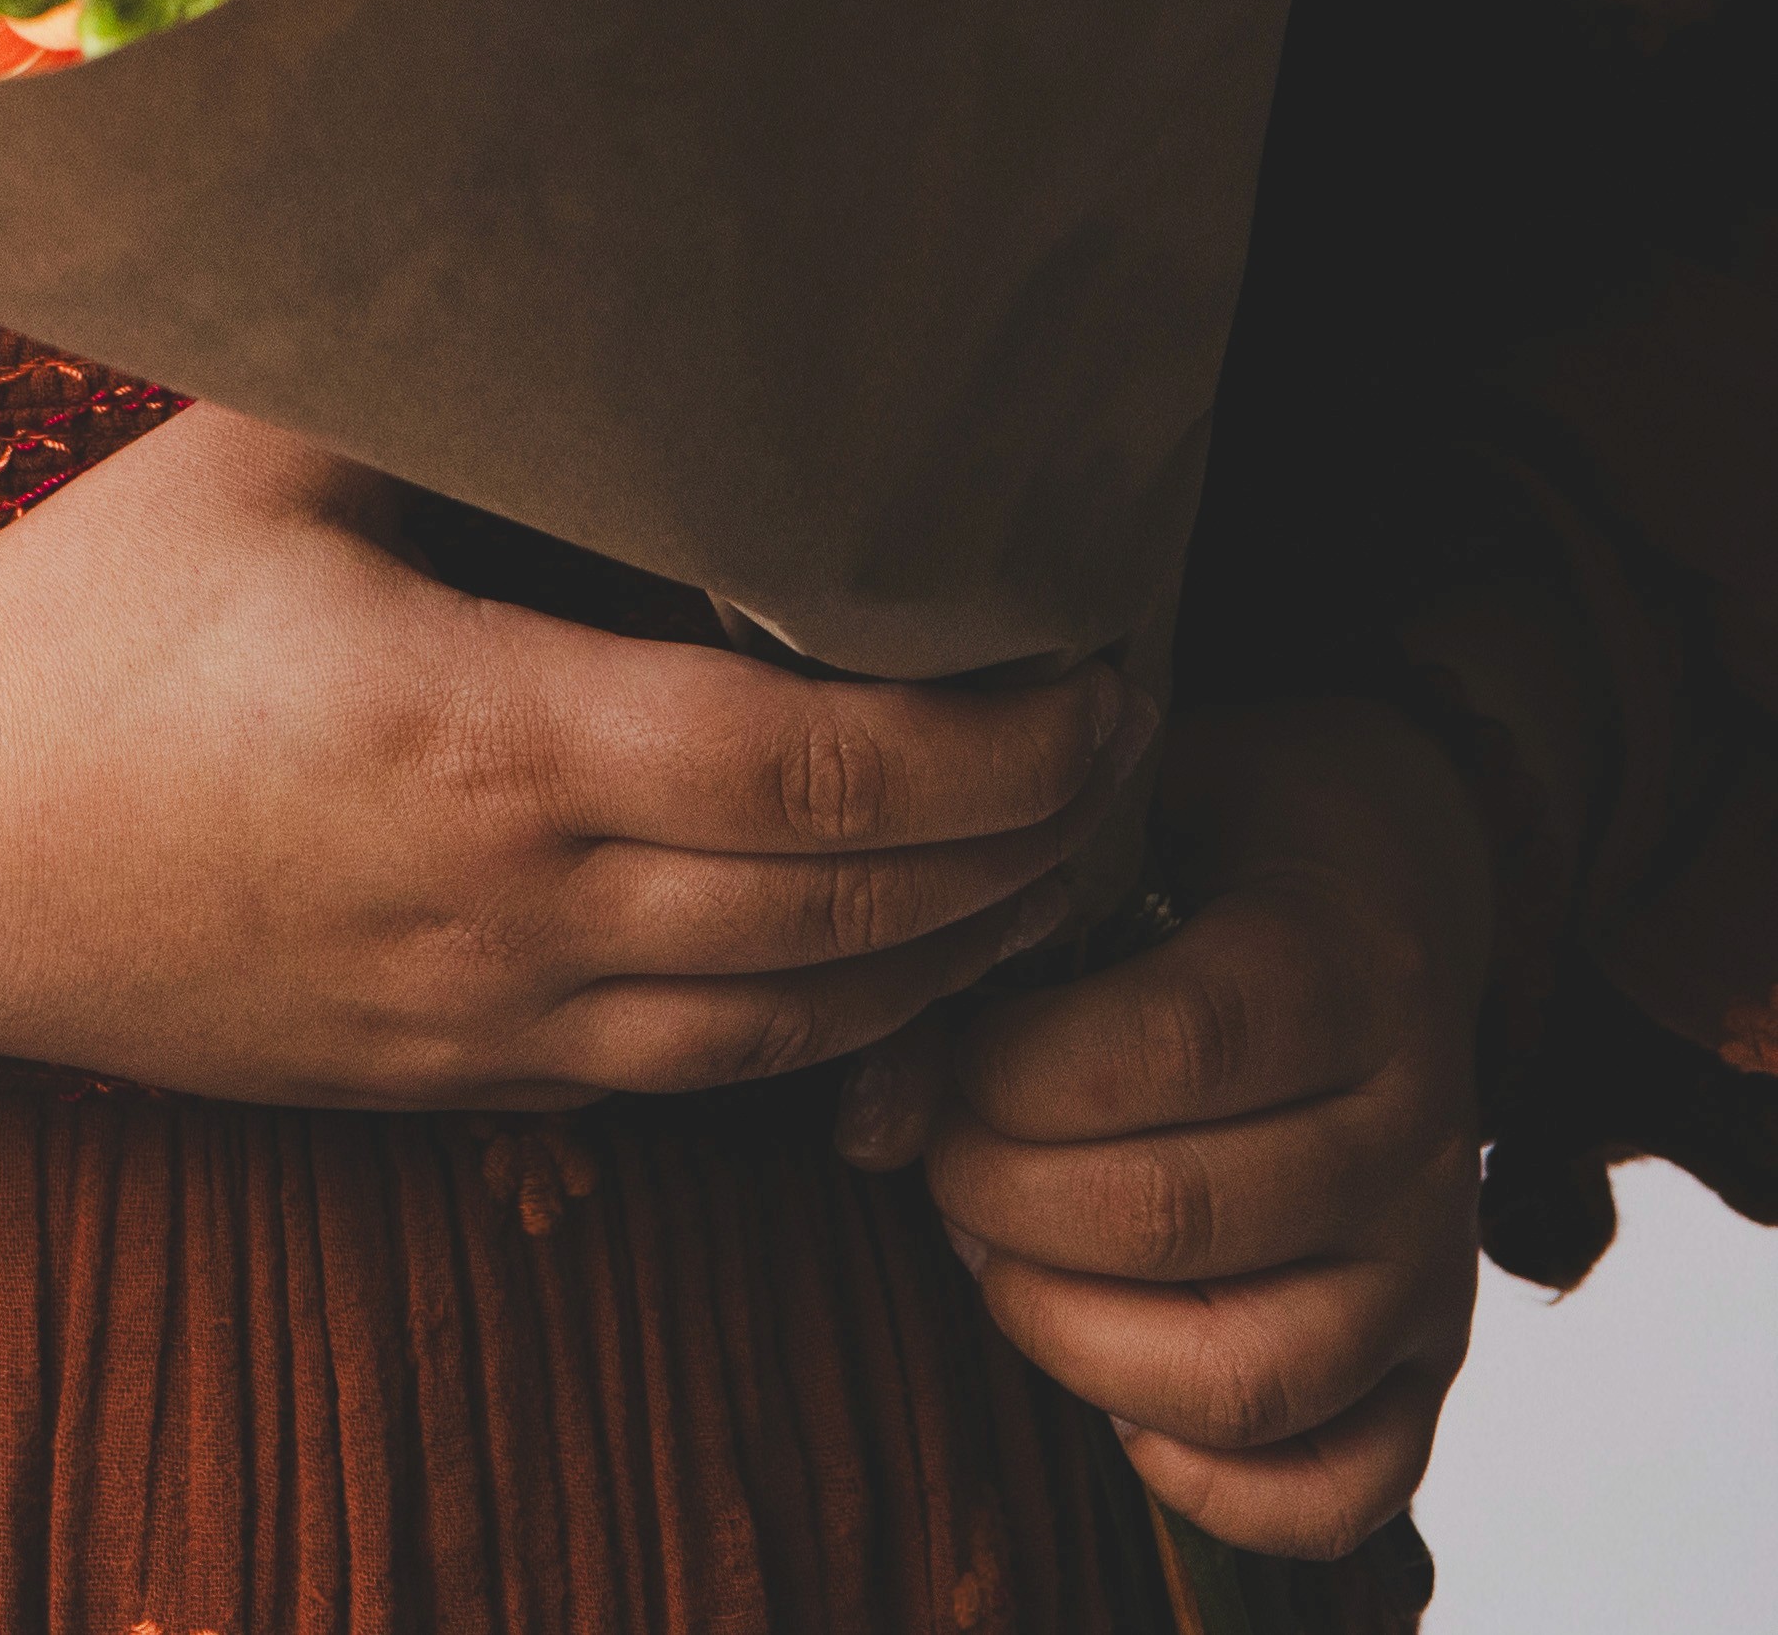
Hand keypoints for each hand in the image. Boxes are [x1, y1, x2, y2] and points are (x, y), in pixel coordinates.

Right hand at [0, 407, 1150, 1109]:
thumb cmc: (84, 613)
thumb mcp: (262, 437)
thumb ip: (439, 344)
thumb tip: (568, 174)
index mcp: (482, 735)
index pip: (831, 772)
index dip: (1002, 730)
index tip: (1094, 640)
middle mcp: (519, 910)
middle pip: (871, 915)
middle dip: (1041, 829)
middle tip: (1135, 711)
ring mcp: (498, 1024)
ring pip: (822, 1027)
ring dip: (969, 938)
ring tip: (1061, 818)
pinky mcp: (467, 1087)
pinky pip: (722, 1082)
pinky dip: (850, 1016)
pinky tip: (900, 927)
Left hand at [896, 699, 1489, 1560]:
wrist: (1396, 883)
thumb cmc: (1217, 843)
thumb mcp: (1130, 809)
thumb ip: (1011, 922)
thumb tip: (871, 1114)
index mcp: (1346, 962)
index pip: (1181, 1045)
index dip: (1021, 1070)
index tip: (950, 1059)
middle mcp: (1415, 1129)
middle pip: (1186, 1217)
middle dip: (1004, 1196)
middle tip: (944, 1154)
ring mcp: (1430, 1268)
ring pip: (1247, 1377)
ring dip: (1070, 1333)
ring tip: (1001, 1254)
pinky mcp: (1424, 1372)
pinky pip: (1332, 1492)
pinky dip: (1203, 1477)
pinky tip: (1111, 1378)